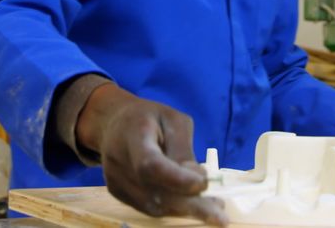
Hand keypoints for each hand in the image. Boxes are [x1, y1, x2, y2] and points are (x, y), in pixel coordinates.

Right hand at [76, 84, 227, 225]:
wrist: (113, 122)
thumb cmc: (149, 118)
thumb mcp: (173, 120)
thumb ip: (183, 148)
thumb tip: (197, 180)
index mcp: (133, 136)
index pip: (151, 165)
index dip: (177, 179)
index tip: (203, 184)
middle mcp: (119, 162)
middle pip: (154, 192)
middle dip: (190, 205)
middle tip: (220, 216)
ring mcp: (116, 181)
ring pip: (153, 205)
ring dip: (186, 210)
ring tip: (214, 208)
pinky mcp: (118, 193)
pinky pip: (149, 207)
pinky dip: (173, 208)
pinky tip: (191, 202)